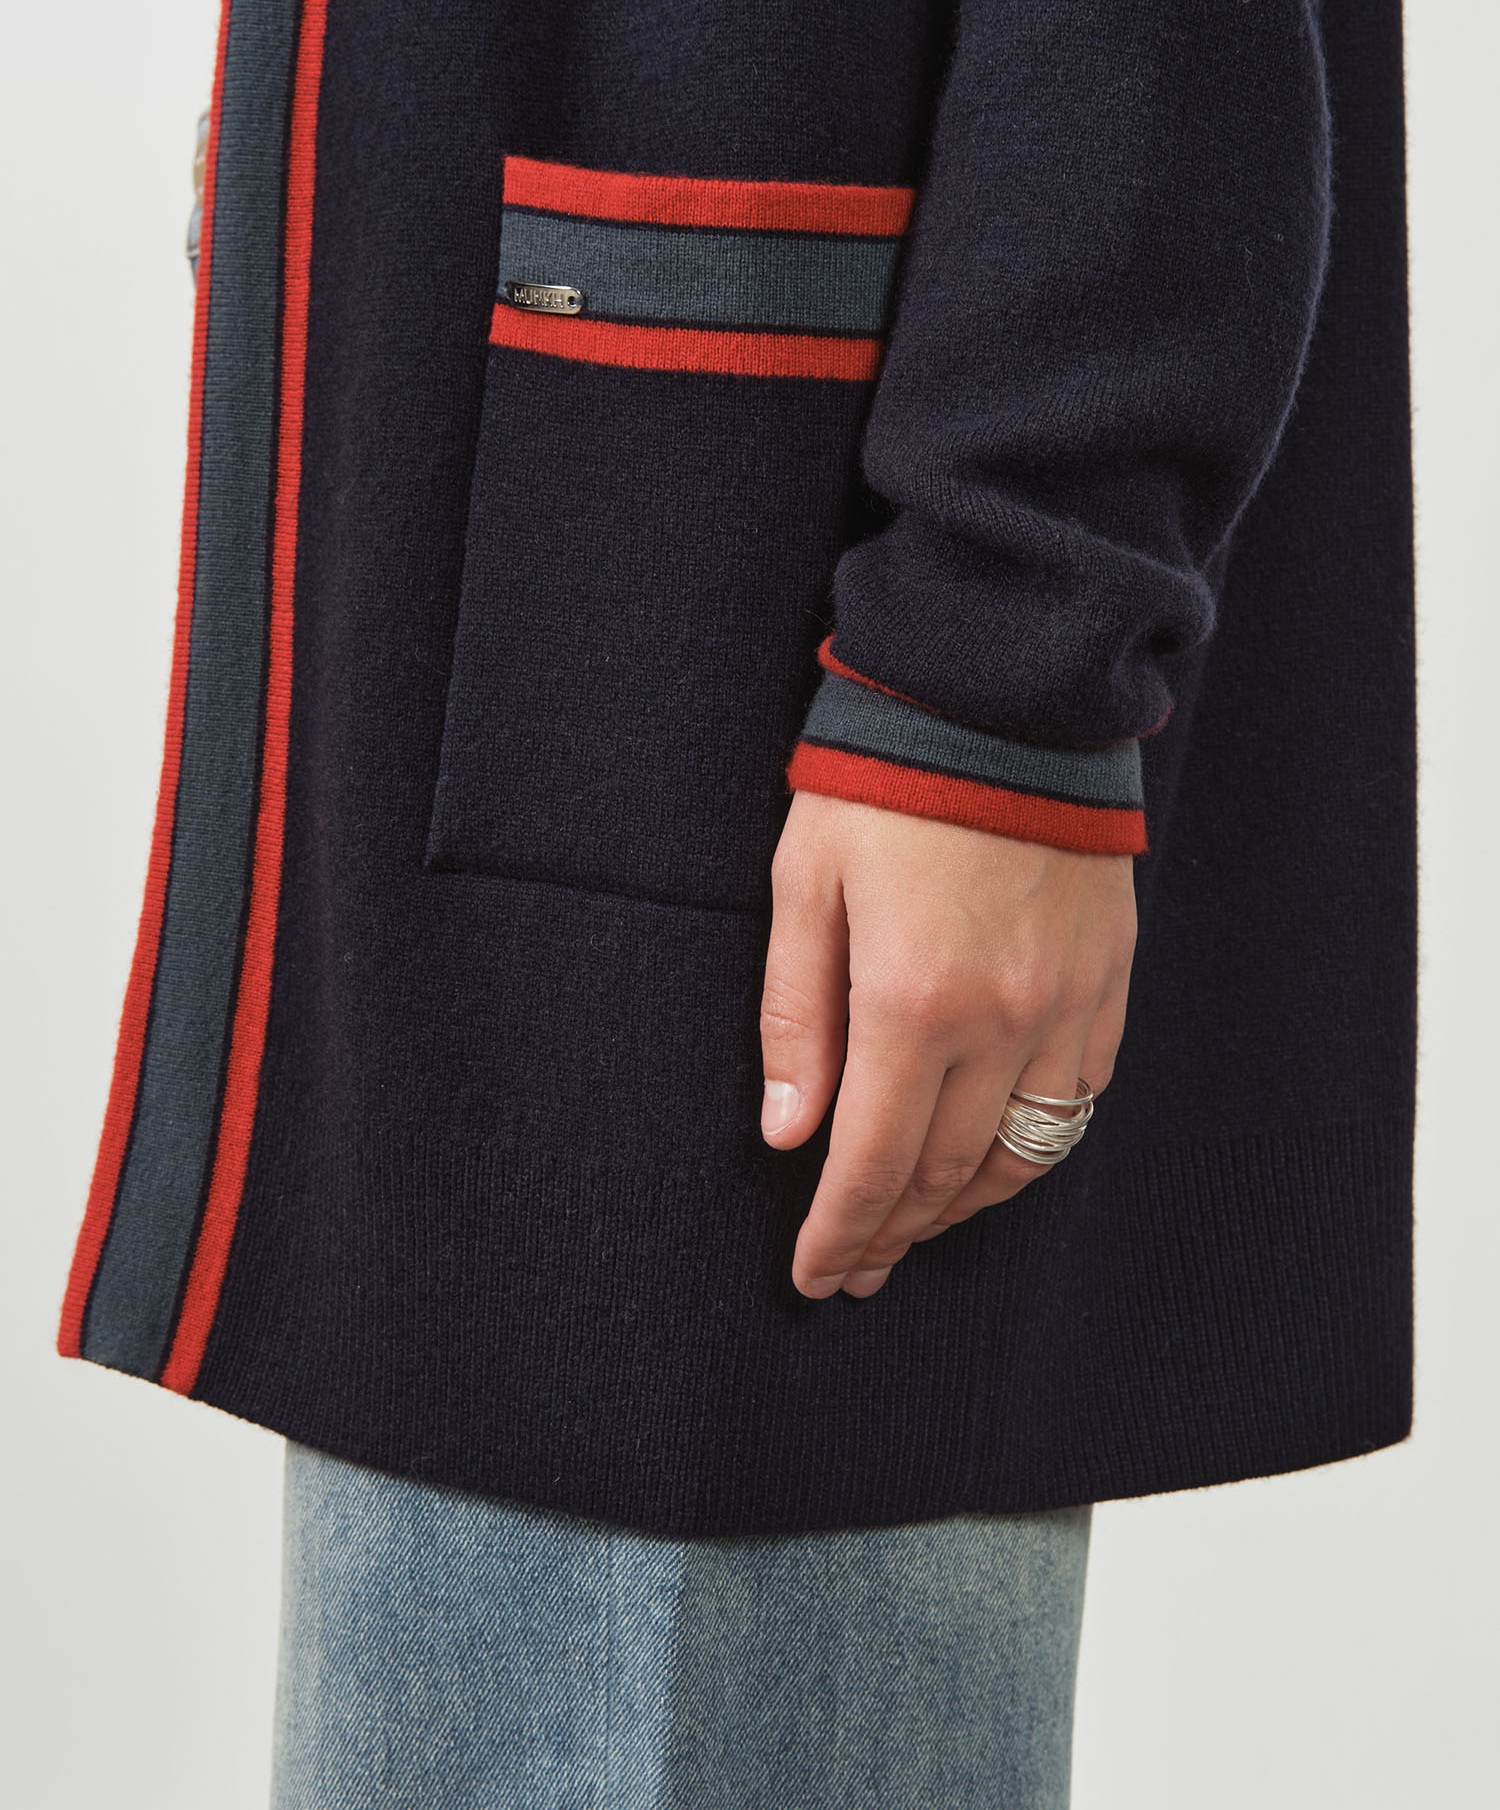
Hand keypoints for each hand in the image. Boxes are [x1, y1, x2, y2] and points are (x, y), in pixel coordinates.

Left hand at [759, 792, 1136, 1298]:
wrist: (1005, 698)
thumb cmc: (884, 784)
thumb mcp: (806, 887)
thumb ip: (796, 1017)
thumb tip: (788, 1133)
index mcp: (910, 1001)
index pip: (871, 1163)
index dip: (839, 1233)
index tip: (815, 1277)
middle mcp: (1001, 1022)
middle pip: (944, 1174)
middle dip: (891, 1234)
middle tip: (855, 1269)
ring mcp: (1066, 1007)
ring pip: (1020, 1155)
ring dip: (961, 1208)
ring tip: (916, 1230)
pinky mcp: (1108, 983)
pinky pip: (1079, 1102)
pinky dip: (1033, 1150)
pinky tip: (996, 1163)